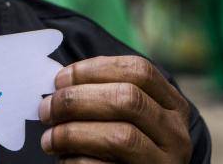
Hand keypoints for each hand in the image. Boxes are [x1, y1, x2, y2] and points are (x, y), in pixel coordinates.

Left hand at [39, 56, 191, 162]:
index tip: (60, 79)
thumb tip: (60, 82)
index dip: (93, 69)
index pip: (139, 70)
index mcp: (172, 105)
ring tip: (49, 139)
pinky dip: (77, 160)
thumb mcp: (123, 114)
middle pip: (127, 99)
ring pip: (120, 136)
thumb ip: (103, 92)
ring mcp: (165, 163)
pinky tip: (64, 159)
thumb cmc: (116, 144)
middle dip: (77, 100)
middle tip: (46, 110)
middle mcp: (176, 134)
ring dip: (72, 133)